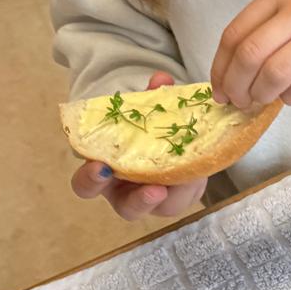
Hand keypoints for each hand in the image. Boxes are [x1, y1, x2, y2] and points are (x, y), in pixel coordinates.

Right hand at [70, 73, 206, 221]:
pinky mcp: (180, 197)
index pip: (87, 186)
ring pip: (164, 207)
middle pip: (128, 209)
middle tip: (155, 190)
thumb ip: (148, 100)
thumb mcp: (142, 116)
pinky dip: (196, 182)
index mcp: (106, 175)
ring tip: (192, 178)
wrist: (169, 144)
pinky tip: (203, 168)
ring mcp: (157, 200)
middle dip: (140, 201)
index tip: (101, 168)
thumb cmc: (142, 132)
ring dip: (177, 194)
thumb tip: (160, 80)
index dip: (90, 180)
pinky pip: (188, 195)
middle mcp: (128, 193)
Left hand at [211, 0, 290, 109]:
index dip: (220, 67)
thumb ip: (277, 18)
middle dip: (235, 87)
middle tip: (236, 101)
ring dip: (260, 97)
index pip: (235, 33)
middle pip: (248, 56)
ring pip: (273, 75)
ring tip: (261, 102)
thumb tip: (243, 64)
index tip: (218, 86)